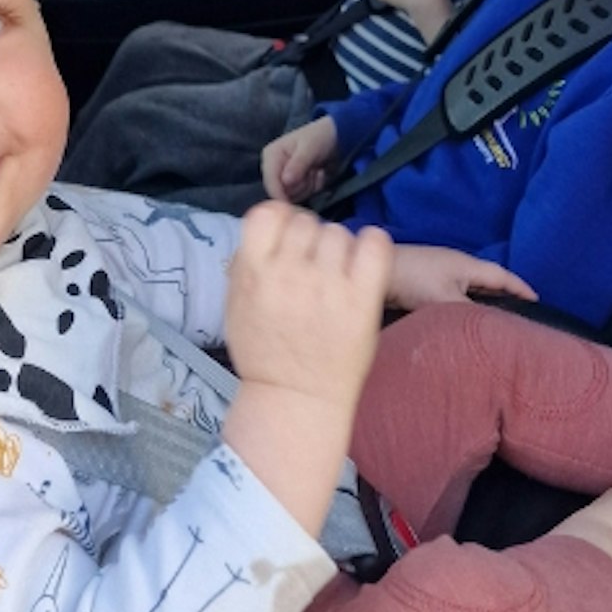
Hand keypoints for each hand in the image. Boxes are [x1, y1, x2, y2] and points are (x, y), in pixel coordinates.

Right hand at [222, 203, 394, 534]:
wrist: (295, 399)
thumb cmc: (264, 351)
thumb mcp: (236, 301)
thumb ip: (249, 262)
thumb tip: (271, 222)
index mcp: (254, 271)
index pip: (269, 212)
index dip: (281, 221)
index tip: (288, 241)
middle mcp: (290, 272)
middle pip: (307, 223)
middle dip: (310, 242)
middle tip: (314, 271)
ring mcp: (328, 283)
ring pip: (339, 233)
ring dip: (339, 250)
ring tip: (336, 279)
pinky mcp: (363, 298)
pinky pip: (375, 243)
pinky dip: (372, 245)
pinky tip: (365, 263)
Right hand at [261, 116, 338, 202]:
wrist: (335, 139)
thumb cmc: (320, 138)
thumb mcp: (310, 148)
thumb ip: (298, 165)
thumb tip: (285, 182)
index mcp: (272, 156)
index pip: (270, 182)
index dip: (280, 194)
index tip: (293, 203)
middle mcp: (274, 168)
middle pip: (281, 192)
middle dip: (302, 185)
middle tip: (313, 170)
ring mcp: (285, 178)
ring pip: (293, 196)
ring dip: (309, 185)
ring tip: (316, 170)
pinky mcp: (295, 185)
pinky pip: (302, 196)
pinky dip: (313, 187)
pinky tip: (318, 174)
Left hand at [387, 245, 536, 311]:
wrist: (373, 270)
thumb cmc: (412, 280)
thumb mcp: (446, 301)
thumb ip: (470, 313)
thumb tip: (489, 327)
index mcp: (468, 265)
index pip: (504, 277)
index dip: (522, 289)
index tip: (538, 303)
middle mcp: (457, 264)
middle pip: (489, 281)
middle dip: (506, 295)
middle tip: (521, 315)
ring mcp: (440, 270)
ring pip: (470, 287)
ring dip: (484, 300)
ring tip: (496, 321)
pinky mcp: (424, 279)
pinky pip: (454, 292)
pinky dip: (464, 303)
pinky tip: (462, 318)